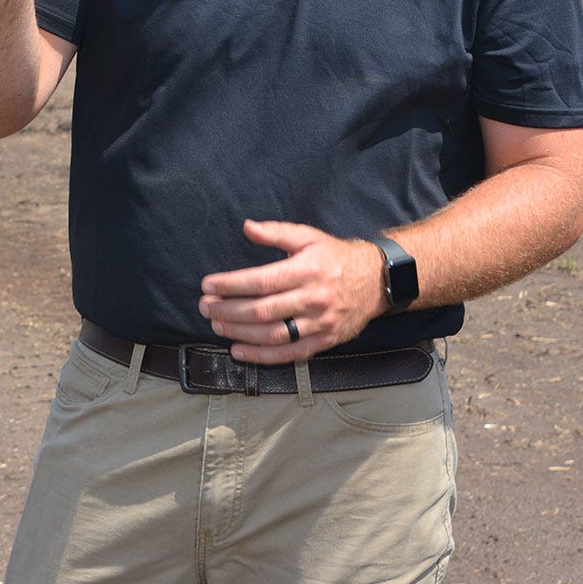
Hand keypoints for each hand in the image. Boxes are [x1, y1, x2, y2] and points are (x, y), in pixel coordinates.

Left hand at [197, 220, 386, 363]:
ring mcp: (319, 324)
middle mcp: (312, 299)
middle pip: (263, 310)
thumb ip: (276, 232)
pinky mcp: (324, 342)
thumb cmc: (336, 257)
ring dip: (240, 333)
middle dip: (228, 310)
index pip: (261, 281)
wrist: (377, 281)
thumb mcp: (308, 236)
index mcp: (306, 270)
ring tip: (217, 326)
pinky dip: (262, 356)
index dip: (231, 285)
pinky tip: (239, 351)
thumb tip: (247, 227)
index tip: (208, 285)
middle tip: (205, 307)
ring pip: (273, 335)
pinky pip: (289, 354)